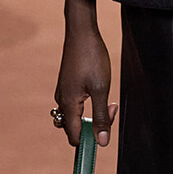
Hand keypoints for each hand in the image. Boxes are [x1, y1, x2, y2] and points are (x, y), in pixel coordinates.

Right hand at [54, 0, 116, 146]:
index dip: (89, 140)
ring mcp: (63, 91)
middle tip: (111, 109)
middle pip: (73, 128)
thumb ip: (101, 117)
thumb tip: (101, 141)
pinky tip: (100, 92)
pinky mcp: (68, 84)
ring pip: (74, 116)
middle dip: (92, 126)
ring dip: (91, 115)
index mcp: (68, 104)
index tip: (106, 132)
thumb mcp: (101, 90)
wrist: (81, 32)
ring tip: (108, 101)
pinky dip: (88, 105)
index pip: (74, 136)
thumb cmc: (91, 58)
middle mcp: (62, 100)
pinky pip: (75, 104)